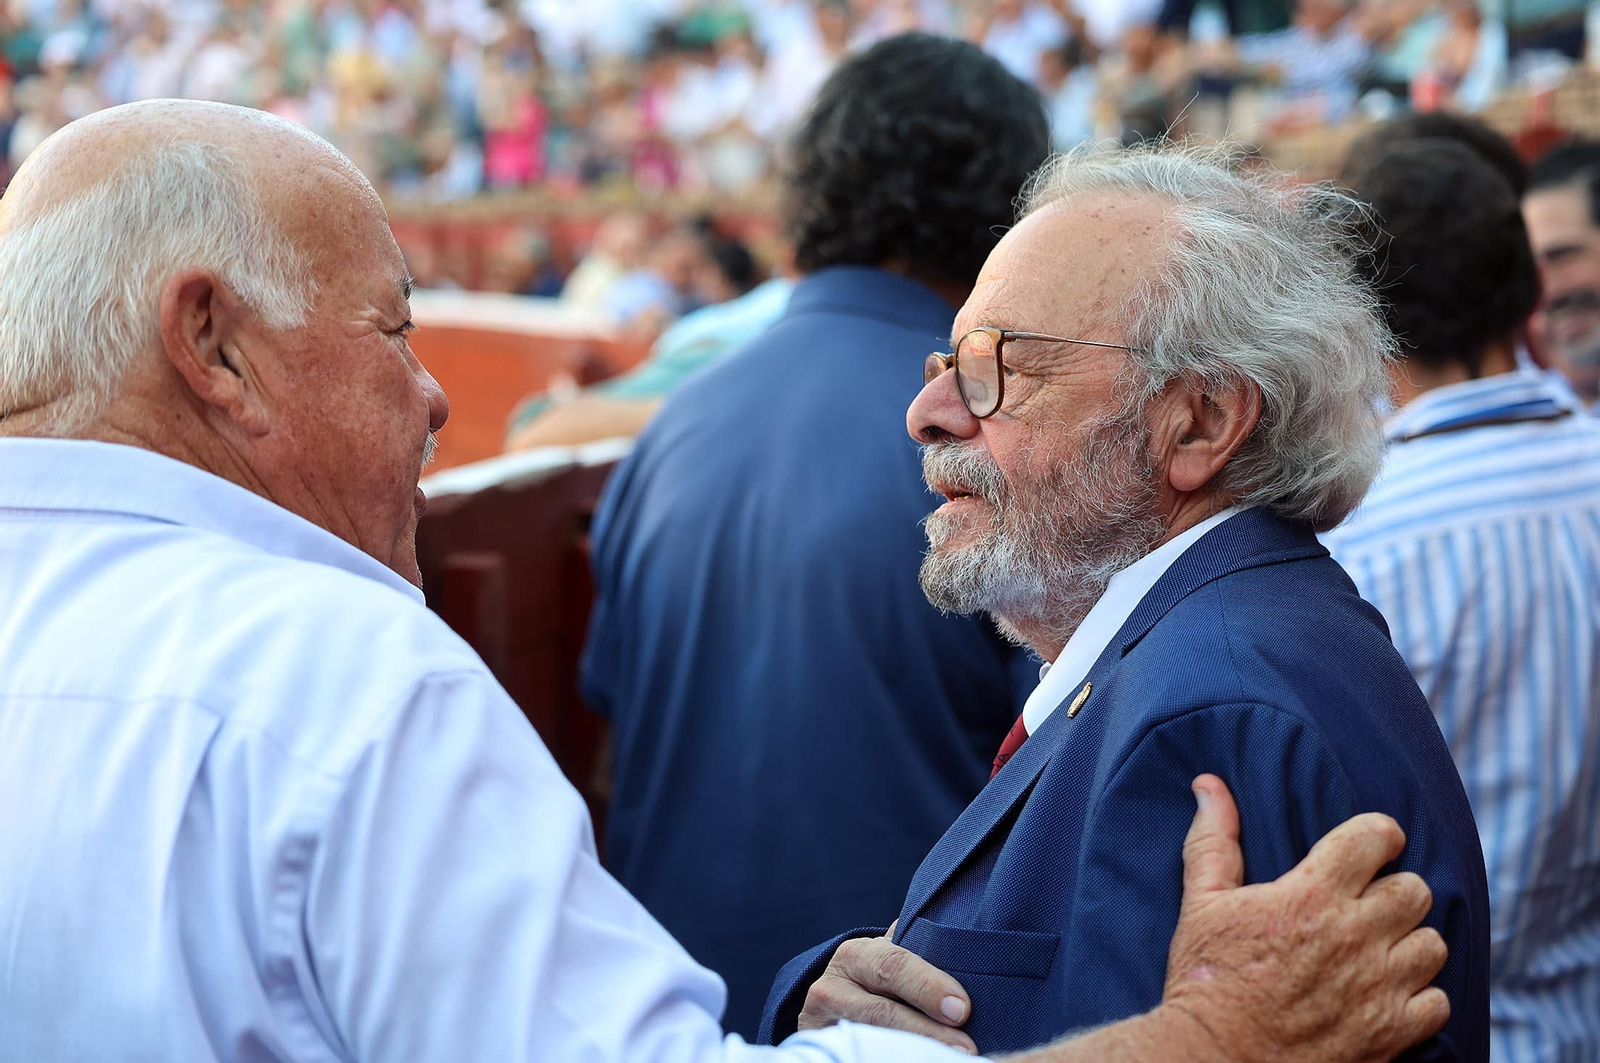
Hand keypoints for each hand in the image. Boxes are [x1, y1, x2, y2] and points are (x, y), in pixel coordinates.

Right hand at [796, 923, 976, 1054]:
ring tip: (947, 1059)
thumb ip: (915, 946)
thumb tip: (963, 931)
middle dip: (927, 1029)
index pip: (893, 966)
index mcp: (855, 955)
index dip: (928, 986)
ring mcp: (822, 1024)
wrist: (832, 1007)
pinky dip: (890, 1058)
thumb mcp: (886, 958)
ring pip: (871, 1040)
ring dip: (913, 1051)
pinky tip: (919, 1061)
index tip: (962, 1008)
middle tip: (965, 1047)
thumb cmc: (876, 979)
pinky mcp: (822, 1049)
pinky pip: (859, 1054)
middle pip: (882, 1012)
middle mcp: (831, 988)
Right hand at [1159, 775, 1449, 1062]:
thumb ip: (1214, 839)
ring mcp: (1378, 988)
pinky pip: (1437, 1001)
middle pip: (1415, 889)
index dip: (1377, 836)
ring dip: (1408, 943)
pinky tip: (1385, 994)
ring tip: (1377, 951)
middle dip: (1392, 891)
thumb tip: (1209, 784)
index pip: (1376, 838)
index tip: (1367, 848)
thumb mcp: (1201, 902)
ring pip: (1432, 944)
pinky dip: (1417, 997)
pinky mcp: (1390, 1033)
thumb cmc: (1206, 978)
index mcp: (1311, 895)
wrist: (1214, 1059)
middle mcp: (1354, 936)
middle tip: (1366, 905)